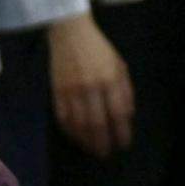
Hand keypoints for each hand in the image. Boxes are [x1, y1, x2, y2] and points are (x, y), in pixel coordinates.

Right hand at [49, 12, 135, 157]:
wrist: (69, 31)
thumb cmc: (98, 48)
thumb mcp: (118, 64)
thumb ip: (125, 90)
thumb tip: (127, 116)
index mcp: (110, 78)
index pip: (118, 113)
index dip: (121, 133)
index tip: (123, 144)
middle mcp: (91, 85)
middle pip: (98, 123)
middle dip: (103, 143)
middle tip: (106, 153)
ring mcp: (72, 89)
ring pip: (79, 124)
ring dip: (86, 141)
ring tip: (92, 149)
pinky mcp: (57, 90)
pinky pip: (63, 118)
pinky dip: (70, 132)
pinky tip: (76, 137)